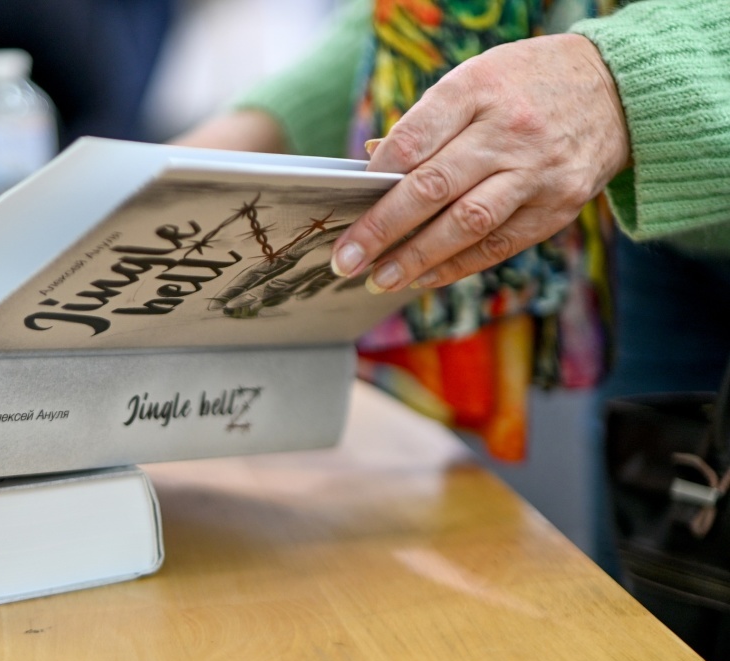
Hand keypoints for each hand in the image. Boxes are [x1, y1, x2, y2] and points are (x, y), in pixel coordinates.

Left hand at [330, 34, 631, 291]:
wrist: (617, 90)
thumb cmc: (524, 85)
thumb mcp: (474, 80)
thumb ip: (425, 124)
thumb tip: (371, 167)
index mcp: (478, 90)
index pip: (414, 139)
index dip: (375, 178)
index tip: (344, 204)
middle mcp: (509, 131)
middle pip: (433, 187)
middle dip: (382, 229)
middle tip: (346, 259)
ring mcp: (537, 172)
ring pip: (466, 224)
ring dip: (416, 258)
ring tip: (378, 280)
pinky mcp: (557, 206)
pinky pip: (498, 245)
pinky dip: (456, 266)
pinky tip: (422, 278)